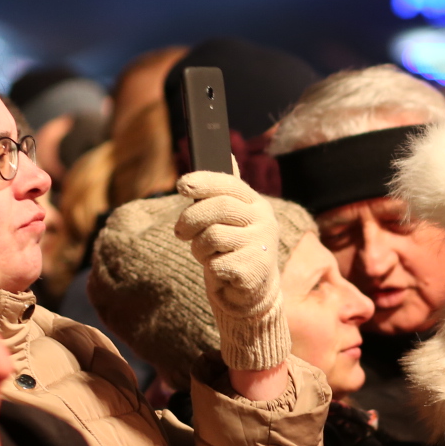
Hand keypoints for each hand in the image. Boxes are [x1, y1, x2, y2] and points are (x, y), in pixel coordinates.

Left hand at [175, 170, 290, 372]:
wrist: (252, 292)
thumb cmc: (234, 249)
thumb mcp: (232, 218)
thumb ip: (226, 191)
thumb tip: (227, 153)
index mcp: (257, 204)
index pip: (229, 184)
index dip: (204, 182)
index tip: (181, 185)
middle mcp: (263, 221)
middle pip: (217, 209)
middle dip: (190, 220)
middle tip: (180, 233)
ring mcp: (261, 246)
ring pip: (212, 237)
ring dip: (199, 249)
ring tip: (206, 255)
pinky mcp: (253, 271)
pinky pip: (216, 264)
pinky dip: (211, 270)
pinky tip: (221, 272)